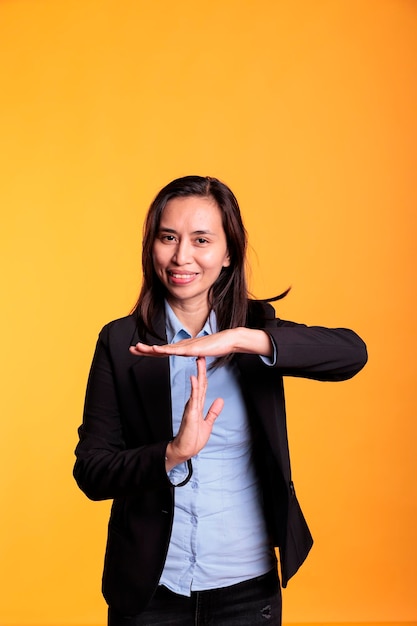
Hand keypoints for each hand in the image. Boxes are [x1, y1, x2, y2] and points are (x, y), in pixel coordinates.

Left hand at [129, 328, 272, 357]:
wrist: (229, 340)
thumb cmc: (216, 346)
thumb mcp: (201, 353)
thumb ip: (194, 354)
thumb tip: (190, 356)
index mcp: (182, 348)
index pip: (162, 351)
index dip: (149, 351)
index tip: (137, 350)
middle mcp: (182, 346)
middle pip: (160, 349)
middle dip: (144, 349)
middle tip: (130, 348)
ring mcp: (187, 347)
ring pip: (166, 349)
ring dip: (151, 349)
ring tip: (139, 348)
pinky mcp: (193, 349)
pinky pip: (178, 351)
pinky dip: (167, 350)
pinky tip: (158, 350)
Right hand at [165, 356, 223, 469]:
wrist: (185, 450)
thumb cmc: (193, 438)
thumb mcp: (208, 423)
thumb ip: (213, 411)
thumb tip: (220, 400)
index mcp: (198, 405)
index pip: (202, 387)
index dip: (204, 375)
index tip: (204, 364)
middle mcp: (194, 404)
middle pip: (199, 383)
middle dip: (201, 369)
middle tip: (201, 355)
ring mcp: (192, 407)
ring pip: (197, 387)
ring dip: (199, 373)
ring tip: (199, 361)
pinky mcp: (191, 413)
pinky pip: (193, 398)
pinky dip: (195, 387)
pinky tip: (195, 378)